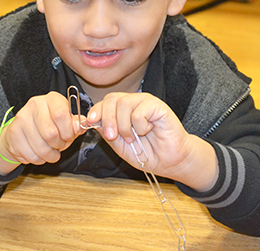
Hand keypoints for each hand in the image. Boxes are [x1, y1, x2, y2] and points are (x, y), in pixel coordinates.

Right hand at [0, 92, 83, 174]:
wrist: (23, 130)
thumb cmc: (49, 125)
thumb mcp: (66, 121)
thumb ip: (75, 124)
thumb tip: (80, 126)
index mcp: (52, 99)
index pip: (61, 115)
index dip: (68, 131)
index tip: (69, 137)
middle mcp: (35, 104)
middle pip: (51, 134)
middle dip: (59, 145)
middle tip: (59, 146)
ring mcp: (22, 118)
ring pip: (41, 147)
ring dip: (50, 155)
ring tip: (51, 152)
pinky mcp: (13, 133)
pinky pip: (31, 155)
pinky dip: (39, 159)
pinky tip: (39, 153)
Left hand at [86, 92, 217, 190]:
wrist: (169, 161)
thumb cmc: (146, 152)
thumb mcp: (120, 145)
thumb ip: (107, 132)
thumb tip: (91, 121)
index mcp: (122, 109)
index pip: (105, 102)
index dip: (96, 110)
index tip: (90, 121)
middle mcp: (133, 102)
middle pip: (112, 98)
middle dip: (107, 118)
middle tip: (112, 136)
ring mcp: (145, 102)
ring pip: (123, 104)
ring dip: (124, 126)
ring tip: (133, 138)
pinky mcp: (158, 106)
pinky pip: (139, 112)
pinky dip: (140, 126)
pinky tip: (148, 131)